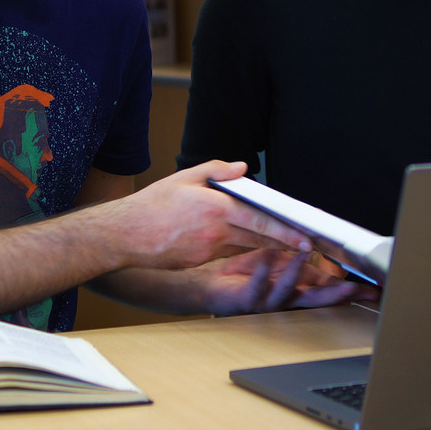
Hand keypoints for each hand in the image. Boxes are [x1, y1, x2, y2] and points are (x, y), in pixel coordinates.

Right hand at [100, 161, 313, 270]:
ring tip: (284, 245)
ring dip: (265, 248)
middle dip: (284, 243)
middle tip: (306, 246)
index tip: (304, 237)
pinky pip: (224, 254)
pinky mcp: (199, 262)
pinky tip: (244, 245)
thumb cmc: (152, 204)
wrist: (125, 234)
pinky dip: (237, 250)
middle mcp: (215, 231)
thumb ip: (216, 170)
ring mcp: (207, 249)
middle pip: (258, 238)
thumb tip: (243, 168)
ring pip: (244, 248)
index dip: (285, 230)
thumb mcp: (184, 177)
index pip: (259, 219)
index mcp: (215, 206)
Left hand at [197, 246, 377, 315]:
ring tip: (303, 255)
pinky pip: (256, 288)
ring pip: (286, 293)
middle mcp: (282, 301)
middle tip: (352, 290)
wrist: (207, 285)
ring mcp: (264, 303)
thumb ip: (299, 262)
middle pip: (314, 300)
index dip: (348, 292)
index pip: (326, 292)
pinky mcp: (244, 301)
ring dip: (296, 274)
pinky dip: (262, 273)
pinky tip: (267, 259)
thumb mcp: (277, 262)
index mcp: (293, 291)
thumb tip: (322, 254)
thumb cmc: (242, 274)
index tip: (370, 291)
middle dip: (334, 295)